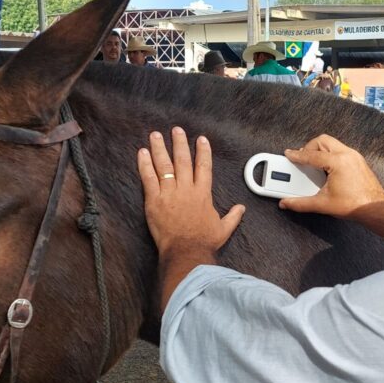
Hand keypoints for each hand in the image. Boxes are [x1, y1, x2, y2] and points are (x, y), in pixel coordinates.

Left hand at [137, 127, 244, 256]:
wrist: (186, 252)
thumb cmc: (204, 242)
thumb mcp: (224, 229)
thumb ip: (233, 216)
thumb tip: (241, 208)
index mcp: (203, 194)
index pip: (204, 167)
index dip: (203, 152)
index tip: (201, 139)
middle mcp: (187, 189)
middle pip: (183, 160)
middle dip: (180, 143)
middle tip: (176, 130)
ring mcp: (170, 193)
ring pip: (164, 165)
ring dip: (160, 148)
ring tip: (155, 135)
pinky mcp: (154, 201)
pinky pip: (148, 178)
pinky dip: (145, 164)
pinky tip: (142, 153)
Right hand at [280, 134, 383, 217]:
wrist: (374, 208)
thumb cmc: (354, 205)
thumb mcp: (322, 204)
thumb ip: (301, 203)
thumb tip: (287, 203)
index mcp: (337, 162)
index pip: (312, 155)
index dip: (297, 156)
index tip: (289, 154)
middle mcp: (347, 155)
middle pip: (322, 141)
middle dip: (309, 147)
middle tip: (302, 158)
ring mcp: (354, 156)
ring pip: (332, 143)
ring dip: (320, 149)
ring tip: (313, 162)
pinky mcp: (359, 160)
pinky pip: (341, 150)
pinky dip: (330, 154)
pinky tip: (327, 167)